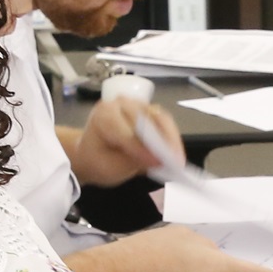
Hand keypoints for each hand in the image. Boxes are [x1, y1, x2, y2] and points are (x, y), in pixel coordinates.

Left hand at [66, 96, 183, 187]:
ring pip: (159, 118)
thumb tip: (157, 160)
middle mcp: (120, 104)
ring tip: (178, 160)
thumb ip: (133, 161)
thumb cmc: (98, 159)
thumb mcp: (110, 167)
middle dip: (161, 141)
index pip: (124, 130)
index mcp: (103, 115)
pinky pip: (164, 122)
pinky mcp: (149, 111)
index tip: (156, 163)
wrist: (93, 152)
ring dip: (171, 139)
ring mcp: (137, 105)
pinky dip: (172, 138)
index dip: (141, 147)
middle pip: (145, 119)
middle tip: (174, 162)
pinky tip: (176, 153)